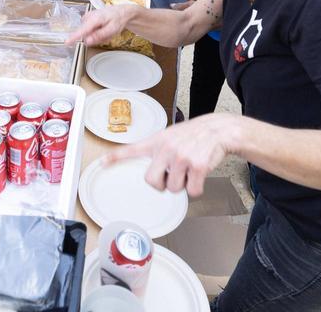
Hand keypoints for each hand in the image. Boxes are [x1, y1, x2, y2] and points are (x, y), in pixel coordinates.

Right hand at [65, 6, 133, 45]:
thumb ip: (99, 36)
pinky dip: (96, 32)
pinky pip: (89, 31)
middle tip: (107, 36)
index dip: (74, 37)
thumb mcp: (112, 30)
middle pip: (86, 35)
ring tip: (106, 31)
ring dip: (97, 36)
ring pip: (88, 34)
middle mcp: (88, 17)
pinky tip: (103, 29)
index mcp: (94, 19)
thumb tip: (87, 41)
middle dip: (95, 38)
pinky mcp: (88, 19)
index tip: (67, 42)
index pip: (82, 30)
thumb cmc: (118, 19)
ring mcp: (87, 18)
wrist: (122, 12)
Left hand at [102, 113, 236, 196]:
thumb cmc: (194, 135)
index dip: (115, 157)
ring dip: (183, 184)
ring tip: (189, 168)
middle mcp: (166, 148)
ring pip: (174, 189)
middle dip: (162, 184)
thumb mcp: (170, 136)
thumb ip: (158, 151)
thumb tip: (151, 174)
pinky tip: (199, 174)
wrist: (218, 130)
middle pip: (152, 182)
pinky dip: (197, 188)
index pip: (131, 149)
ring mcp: (181, 157)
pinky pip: (192, 191)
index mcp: (157, 141)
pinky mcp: (197, 166)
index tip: (101, 163)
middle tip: (172, 174)